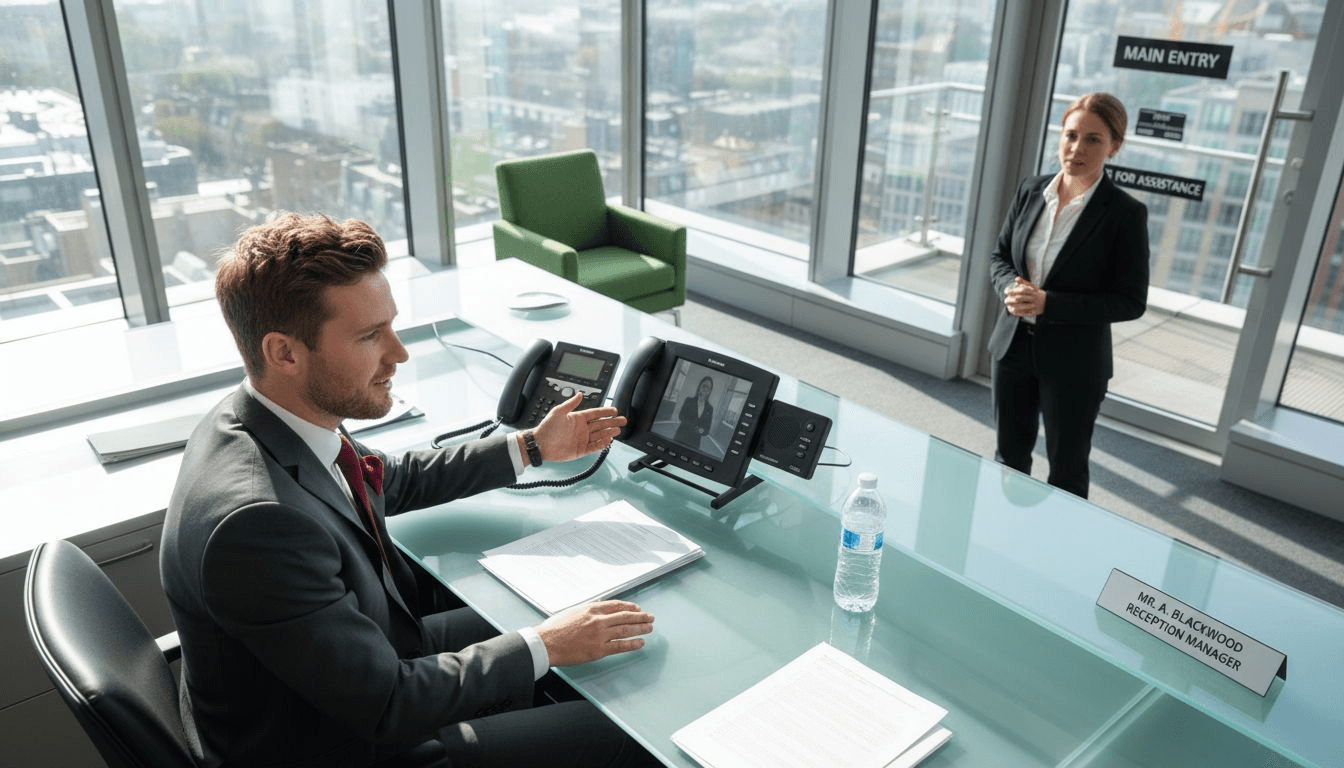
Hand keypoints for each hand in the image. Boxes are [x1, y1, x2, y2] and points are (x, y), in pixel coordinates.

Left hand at [531, 393, 626, 462]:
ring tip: (618, 430)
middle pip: (601, 424)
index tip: (614, 410)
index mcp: (577, 418)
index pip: (595, 413)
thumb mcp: (558, 412)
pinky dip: (602, 444)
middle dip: (612, 422)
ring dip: (609, 432)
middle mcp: (581, 429)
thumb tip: (579, 394)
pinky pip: (594, 447)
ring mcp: (582, 439)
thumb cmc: (546, 428)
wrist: (540, 444)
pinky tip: (608, 440)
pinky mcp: (580, 450)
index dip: (605, 412)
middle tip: (622, 420)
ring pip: (600, 435)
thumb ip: (570, 403)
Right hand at [536, 600, 653, 665]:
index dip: (629, 607)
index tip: (638, 608)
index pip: (616, 605)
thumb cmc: (555, 629)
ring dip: (640, 628)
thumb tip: (598, 612)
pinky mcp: (599, 649)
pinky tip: (641, 642)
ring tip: (650, 628)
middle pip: (625, 617)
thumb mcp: (572, 612)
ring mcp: (599, 635)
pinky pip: (620, 646)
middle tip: (650, 617)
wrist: (546, 643)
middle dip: (640, 617)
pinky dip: (633, 644)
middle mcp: (598, 620)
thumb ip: (587, 612)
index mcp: (591, 609)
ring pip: (626, 630)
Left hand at [1004, 276, 1046, 317]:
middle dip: (1012, 299)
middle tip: (1005, 300)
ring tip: (1008, 306)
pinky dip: (1019, 312)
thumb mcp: (1032, 287)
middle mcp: (1034, 298)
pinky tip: (1013, 311)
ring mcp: (1035, 305)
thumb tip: (1016, 278)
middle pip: (1021, 298)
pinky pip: (1025, 313)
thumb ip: (1024, 283)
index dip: (1013, 291)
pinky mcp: (1035, 312)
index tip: (1006, 291)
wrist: (1048, 302)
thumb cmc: (1036, 293)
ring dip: (1014, 306)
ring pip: (1023, 306)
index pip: (1022, 290)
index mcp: (1033, 291)